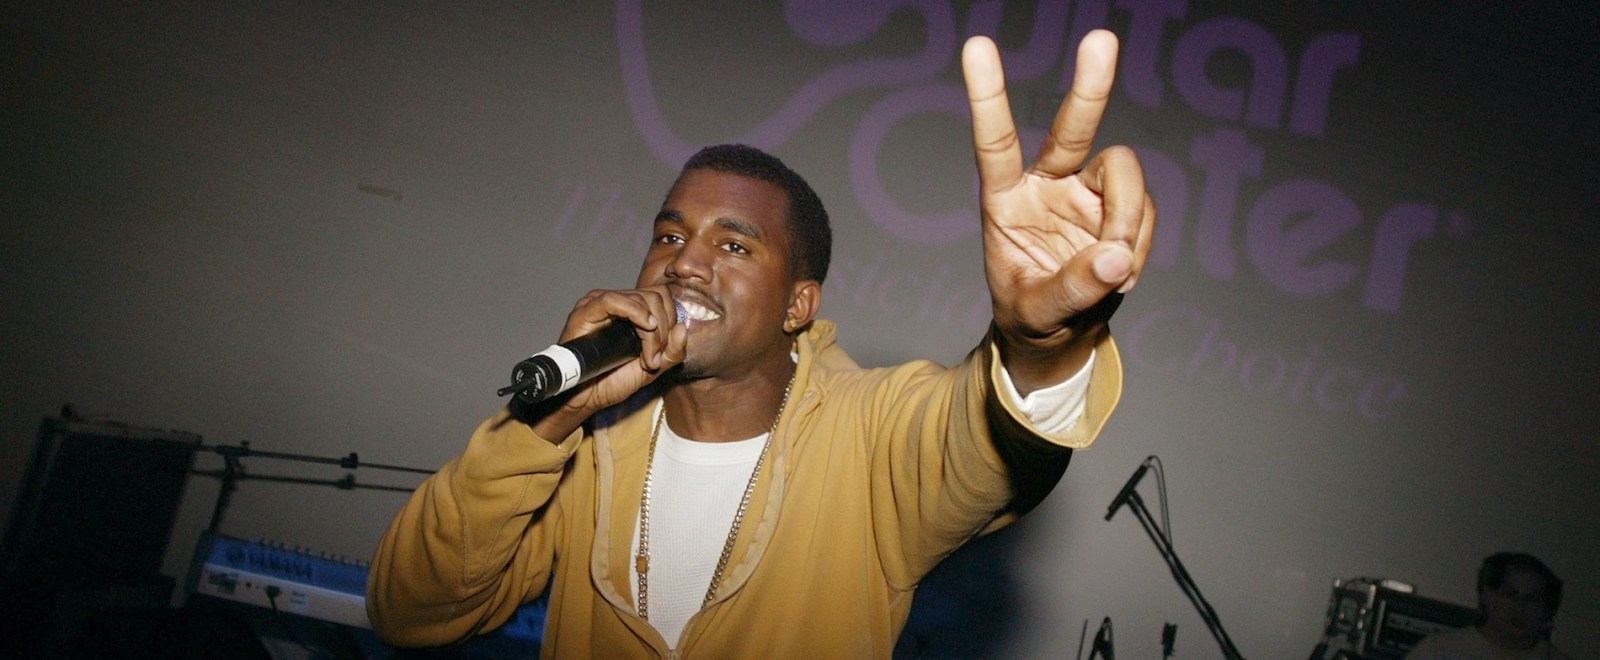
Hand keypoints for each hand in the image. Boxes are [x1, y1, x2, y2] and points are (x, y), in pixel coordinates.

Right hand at [524, 287, 685, 440]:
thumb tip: (683, 328)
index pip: (662, 298)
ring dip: (652, 332)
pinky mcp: (586, 310)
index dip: (672, 320)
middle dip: (664, 330)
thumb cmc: (613, 381)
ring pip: (641, 299)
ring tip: (647, 359)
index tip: (665, 352)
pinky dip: (636, 312)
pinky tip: (646, 327)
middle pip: (656, 296)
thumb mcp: (653, 368)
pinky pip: (614, 300)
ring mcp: (600, 303)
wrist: (586, 398)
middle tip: (655, 359)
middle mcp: (617, 302)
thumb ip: (672, 351)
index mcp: (633, 310)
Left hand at [961, 30, 1154, 390]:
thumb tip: (1116, 256)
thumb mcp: (1037, 312)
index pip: (995, 142)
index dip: (988, 95)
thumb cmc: (1030, 317)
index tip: (978, 46)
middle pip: (1072, 128)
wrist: (1060, 334)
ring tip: (1116, 270)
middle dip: (1089, 87)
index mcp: (1004, 199)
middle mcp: (1046, 184)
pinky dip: (1139, 244)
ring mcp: (1087, 192)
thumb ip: (1072, 288)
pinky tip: (1121, 272)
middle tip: (1101, 41)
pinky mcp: (1120, 207)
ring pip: (1124, 173)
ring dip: (1127, 219)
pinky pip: (1145, 211)